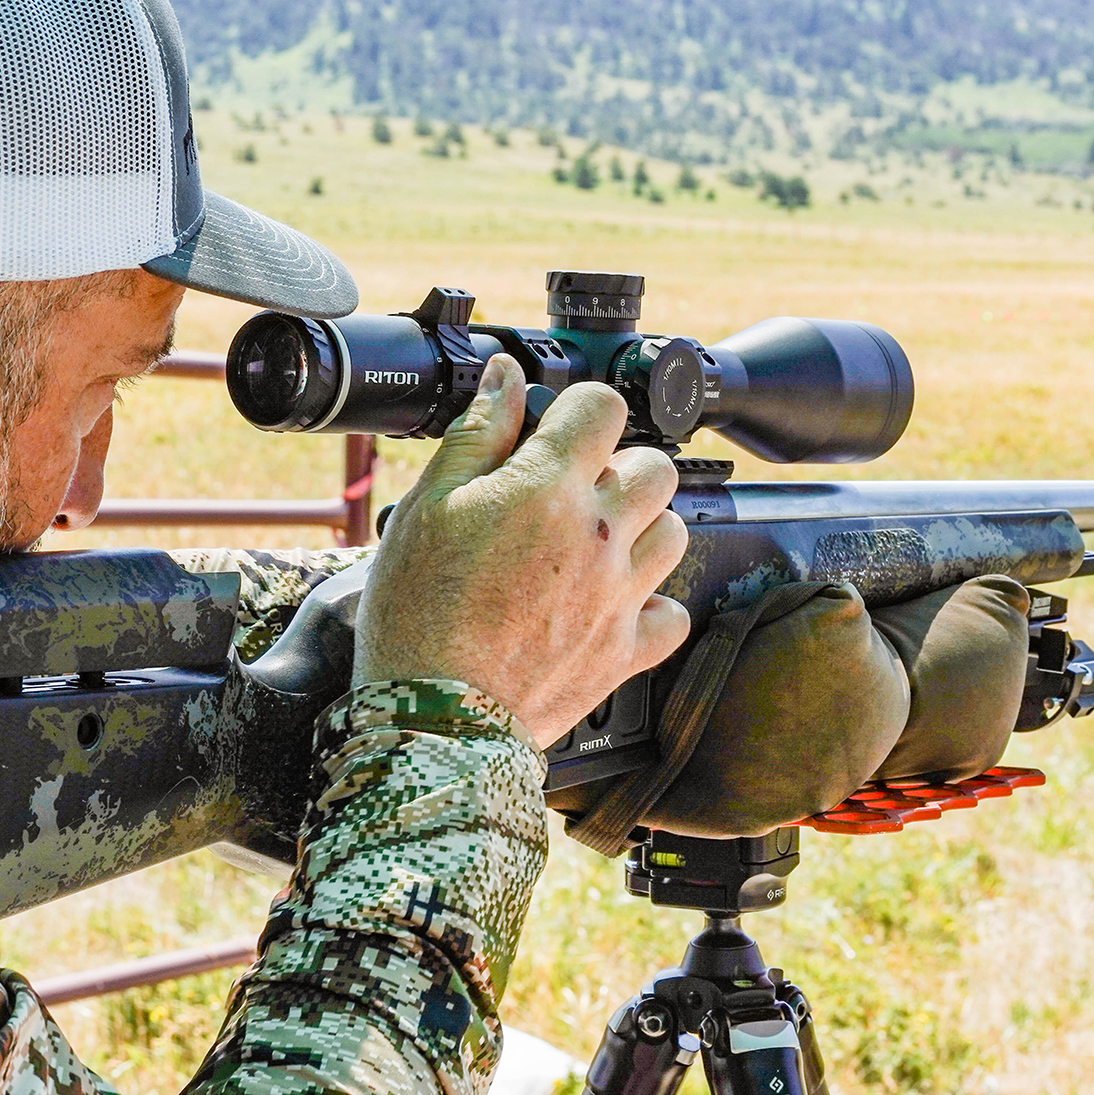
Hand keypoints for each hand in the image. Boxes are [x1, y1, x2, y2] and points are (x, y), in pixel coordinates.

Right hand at [354, 354, 690, 746]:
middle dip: (618, 467)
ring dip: (640, 527)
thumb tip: (505, 378)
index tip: (556, 431)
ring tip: (592, 545)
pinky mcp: (627, 651)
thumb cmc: (420, 613)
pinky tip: (610, 604)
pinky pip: (672, 613)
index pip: (602, 407)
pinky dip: (651, 605)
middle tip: (571, 493)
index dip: (577, 411)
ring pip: (674, 532)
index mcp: (549, 487)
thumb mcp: (428, 507)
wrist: (436, 716)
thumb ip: (476, 435)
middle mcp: (600, 534)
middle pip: (655, 466)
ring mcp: (620, 595)